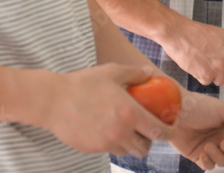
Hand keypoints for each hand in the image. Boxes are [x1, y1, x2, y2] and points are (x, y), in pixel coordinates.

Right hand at [37, 64, 174, 158]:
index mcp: (130, 114)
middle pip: (144, 148)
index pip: (159, 132)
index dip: (169, 132)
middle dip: (150, 141)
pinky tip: (108, 128)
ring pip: (127, 151)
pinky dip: (114, 142)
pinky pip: (110, 149)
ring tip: (128, 129)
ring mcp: (105, 143)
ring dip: (132, 143)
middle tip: (148, 130)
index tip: (171, 128)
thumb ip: (135, 73)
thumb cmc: (84, 83)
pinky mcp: (92, 149)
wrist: (52, 100)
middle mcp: (120, 132)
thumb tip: (150, 73)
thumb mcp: (112, 71)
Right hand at [161, 17, 223, 86]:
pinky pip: (209, 83)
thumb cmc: (200, 34)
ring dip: (215, 75)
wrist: (178, 32)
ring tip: (205, 60)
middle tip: (217, 63)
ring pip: (223, 82)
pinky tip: (197, 64)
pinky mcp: (208, 74)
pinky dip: (203, 76)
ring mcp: (221, 65)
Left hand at [170, 93, 223, 168]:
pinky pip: (209, 166)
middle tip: (223, 143)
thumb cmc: (200, 107)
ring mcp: (211, 148)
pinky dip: (208, 163)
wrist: (176, 112)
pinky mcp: (199, 156)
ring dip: (219, 156)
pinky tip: (203, 153)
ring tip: (208, 146)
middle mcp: (223, 137)